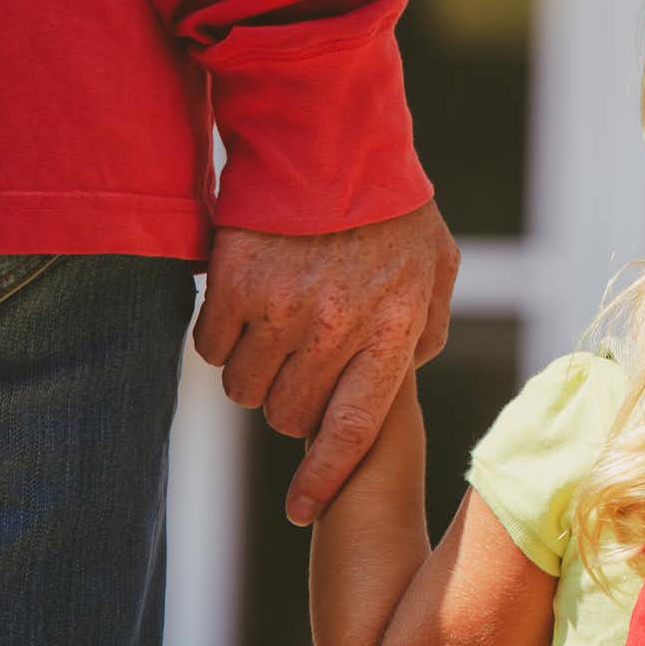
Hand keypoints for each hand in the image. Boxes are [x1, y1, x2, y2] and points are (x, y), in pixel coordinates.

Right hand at [194, 201, 459, 523]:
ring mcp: (279, 309)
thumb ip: (429, 325)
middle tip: (300, 368)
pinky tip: (242, 307)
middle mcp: (334, 330)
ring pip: (243, 389)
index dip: (322, 480)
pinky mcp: (232, 284)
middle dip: (291, 404)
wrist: (331, 135)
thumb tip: (410, 370)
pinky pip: (209, 347)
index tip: (300, 510)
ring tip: (273, 330)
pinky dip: (220, 338)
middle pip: (288, 416)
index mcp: (390, 332)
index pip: (351, 432)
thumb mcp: (435, 265)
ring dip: (253, 373)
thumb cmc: (390, 204)